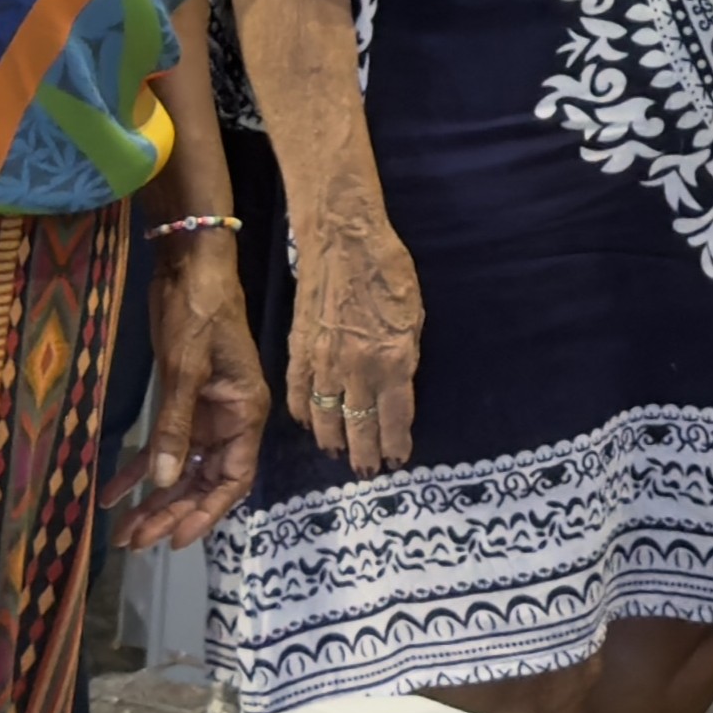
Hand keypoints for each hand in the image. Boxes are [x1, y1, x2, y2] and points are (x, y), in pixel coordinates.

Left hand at [119, 232, 268, 546]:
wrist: (190, 268)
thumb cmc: (198, 314)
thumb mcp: (185, 370)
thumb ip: (176, 426)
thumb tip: (166, 481)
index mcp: (245, 414)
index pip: (233, 479)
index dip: (206, 513)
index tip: (175, 541)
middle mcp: (229, 420)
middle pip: (204, 481)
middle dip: (171, 512)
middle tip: (135, 541)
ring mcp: (206, 412)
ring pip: (182, 468)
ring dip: (154, 498)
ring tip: (123, 529)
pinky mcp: (182, 400)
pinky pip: (164, 444)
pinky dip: (140, 467)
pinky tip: (112, 490)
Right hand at [283, 204, 424, 470]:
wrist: (343, 239)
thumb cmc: (389, 271)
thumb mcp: (414, 316)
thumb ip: (405, 354)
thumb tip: (399, 384)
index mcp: (393, 360)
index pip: (394, 417)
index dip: (395, 443)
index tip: (396, 461)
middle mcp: (357, 369)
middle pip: (359, 424)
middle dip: (364, 453)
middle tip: (366, 472)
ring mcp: (324, 361)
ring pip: (325, 415)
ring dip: (332, 438)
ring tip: (338, 454)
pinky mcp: (298, 349)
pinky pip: (298, 392)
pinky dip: (303, 412)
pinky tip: (308, 424)